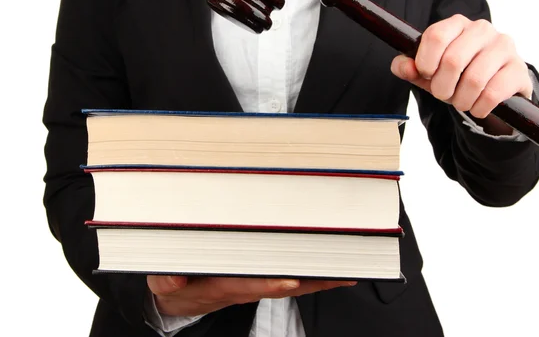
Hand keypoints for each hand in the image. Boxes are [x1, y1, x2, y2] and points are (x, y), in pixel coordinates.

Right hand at [147, 275, 356, 316]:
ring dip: (319, 279)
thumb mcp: (161, 281)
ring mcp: (256, 286)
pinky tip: (334, 272)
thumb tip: (174, 282)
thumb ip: (166, 280)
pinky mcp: (260, 280)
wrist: (180, 299)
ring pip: (293, 284)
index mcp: (222, 286)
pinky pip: (293, 280)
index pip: (249, 285)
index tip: (290, 280)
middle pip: (281, 285)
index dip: (269, 284)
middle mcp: (245, 288)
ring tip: (346, 271)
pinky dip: (314, 278)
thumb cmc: (176, 283)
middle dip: (310, 280)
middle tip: (337, 272)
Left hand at [391, 14, 531, 118]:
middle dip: (442, 87)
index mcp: (457, 24)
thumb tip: (403, 67)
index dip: (425, 62)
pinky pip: (493, 93)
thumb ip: (409, 68)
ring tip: (461, 102)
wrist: (494, 88)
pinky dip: (479, 107)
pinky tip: (478, 107)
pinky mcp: (519, 69)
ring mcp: (504, 47)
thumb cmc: (457, 75)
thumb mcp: (429, 71)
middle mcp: (482, 29)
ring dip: (461, 100)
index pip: (436, 36)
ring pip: (474, 79)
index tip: (427, 75)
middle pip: (452, 60)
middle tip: (444, 95)